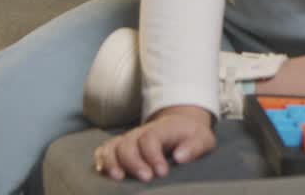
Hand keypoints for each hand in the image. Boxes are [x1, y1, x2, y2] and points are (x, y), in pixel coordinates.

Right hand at [93, 105, 214, 181]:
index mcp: (161, 129)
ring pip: (112, 147)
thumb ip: (195, 146)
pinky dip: (101, 161)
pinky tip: (104, 174)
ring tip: (119, 178)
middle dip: (134, 162)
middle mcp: (140, 133)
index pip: (149, 139)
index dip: (153, 156)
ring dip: (112, 163)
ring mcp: (128, 139)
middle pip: (128, 144)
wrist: (180, 125)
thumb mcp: (203, 139)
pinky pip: (104, 151)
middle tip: (147, 178)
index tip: (162, 172)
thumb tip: (180, 157)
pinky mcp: (120, 148)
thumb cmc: (191, 136)